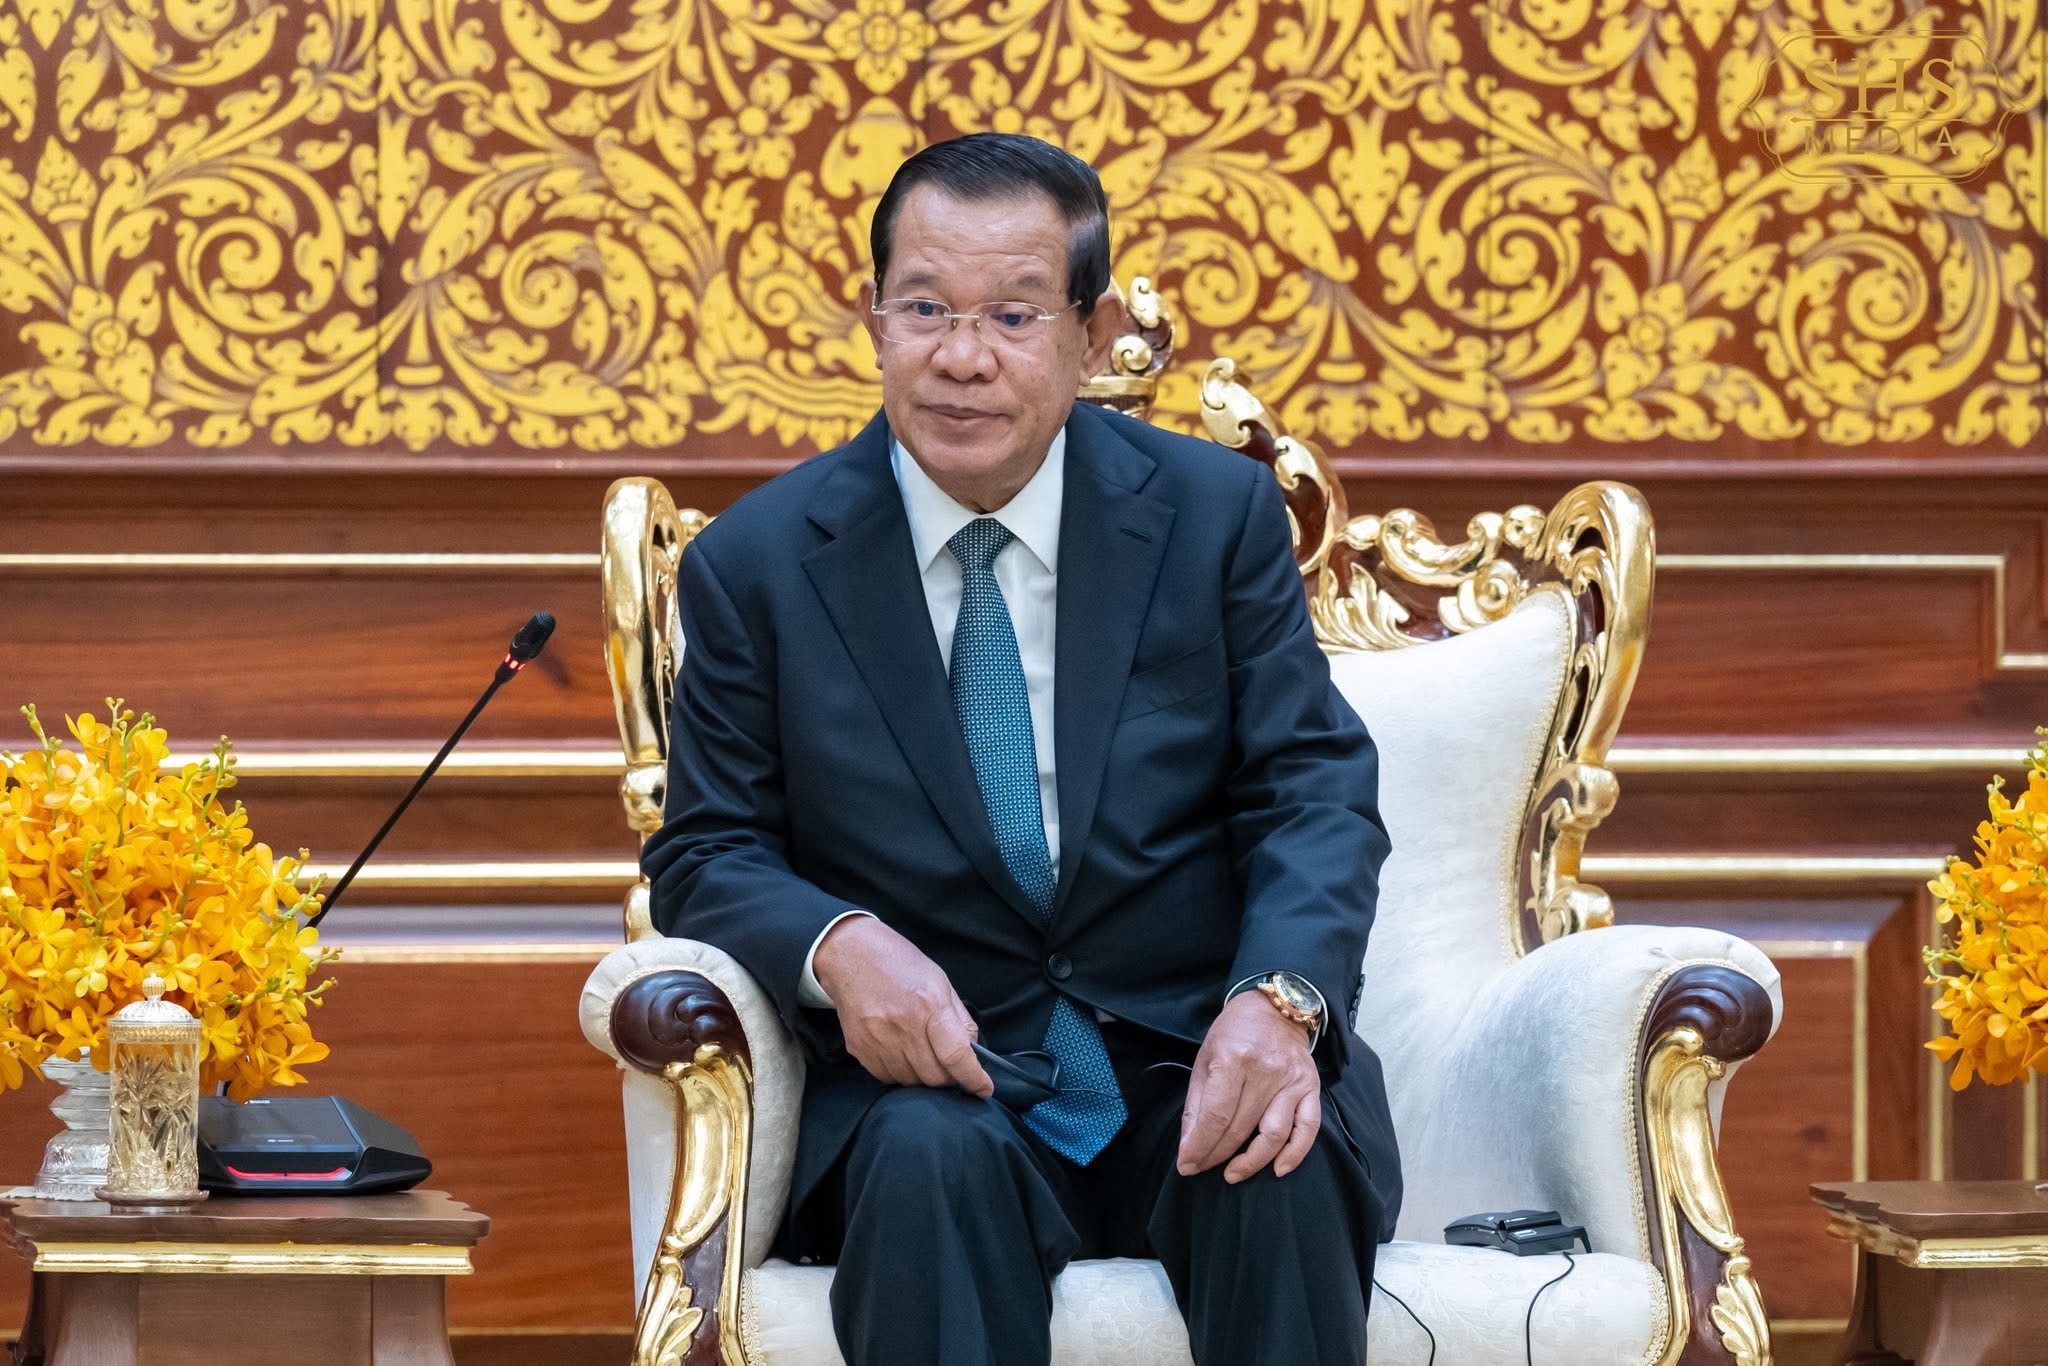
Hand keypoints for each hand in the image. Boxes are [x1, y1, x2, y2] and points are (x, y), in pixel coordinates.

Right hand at [813, 915, 992, 1097]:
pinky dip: (901, 1073)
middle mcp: (903, 1026)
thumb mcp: (940, 981)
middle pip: (934, 1076)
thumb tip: (972, 1051)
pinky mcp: (859, 1048)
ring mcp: (877, 1040)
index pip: (956, 1055)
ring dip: (924, 1076)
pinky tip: (901, 1054)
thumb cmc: (900, 964)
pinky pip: (887, 1077)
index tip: (983, 1089)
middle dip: (949, 1078)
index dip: (973, 1078)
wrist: (851, 955)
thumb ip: (959, 1018)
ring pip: (911, 1081)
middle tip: (950, 1067)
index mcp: (929, 1005)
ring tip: (922, 1054)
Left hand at [1176, 989, 1318, 1182]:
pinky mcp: (1310, 1087)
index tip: (1187, 1164)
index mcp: (1233, 1059)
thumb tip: (1189, 1145)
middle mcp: (1265, 1071)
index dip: (1199, 1146)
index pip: (1215, 1116)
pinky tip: (1278, 1169)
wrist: (1275, 1007)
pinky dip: (1294, 1153)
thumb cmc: (1234, 1033)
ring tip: (1233, 1173)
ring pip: (1273, 1134)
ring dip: (1251, 1162)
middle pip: (1240, 1128)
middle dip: (1216, 1155)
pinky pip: (1307, 1128)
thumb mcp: (1205, 1058)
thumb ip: (1196, 1103)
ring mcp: (1291, 1080)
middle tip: (1202, 1168)